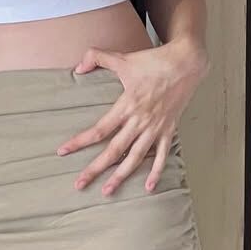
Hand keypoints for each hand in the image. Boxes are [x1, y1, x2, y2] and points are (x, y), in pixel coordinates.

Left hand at [58, 39, 208, 195]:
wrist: (187, 63)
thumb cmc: (153, 61)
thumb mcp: (122, 58)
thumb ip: (96, 58)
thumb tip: (77, 68)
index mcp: (126, 105)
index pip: (99, 129)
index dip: (80, 141)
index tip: (63, 151)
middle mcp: (140, 121)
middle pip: (114, 150)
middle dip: (95, 168)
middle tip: (79, 184)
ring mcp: (155, 128)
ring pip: (135, 158)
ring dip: (121, 176)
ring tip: (107, 191)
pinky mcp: (169, 129)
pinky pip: (162, 155)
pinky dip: (156, 172)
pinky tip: (148, 187)